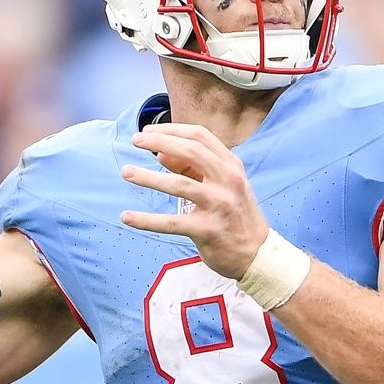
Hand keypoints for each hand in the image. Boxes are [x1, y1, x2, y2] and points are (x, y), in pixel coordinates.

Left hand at [121, 124, 269, 279]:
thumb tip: (160, 154)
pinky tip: (127, 217)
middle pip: (190, 151)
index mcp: (232, 166)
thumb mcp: (224, 185)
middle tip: (135, 140)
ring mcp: (219, 205)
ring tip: (126, 172)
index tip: (149, 130)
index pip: (200, 136)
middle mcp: (228, 181)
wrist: (257, 253)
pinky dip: (146, 220)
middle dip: (159, 142)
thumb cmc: (235, 215)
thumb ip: (194, 168)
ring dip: (148, 177)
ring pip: (178, 184)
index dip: (171, 130)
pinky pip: (171, 222)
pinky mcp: (207, 230)